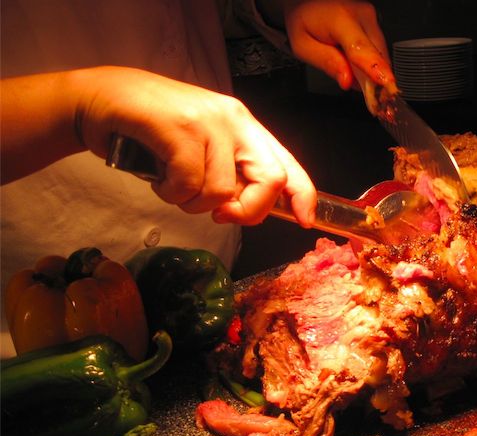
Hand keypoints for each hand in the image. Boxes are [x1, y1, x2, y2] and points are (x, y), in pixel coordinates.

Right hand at [77, 67, 315, 225]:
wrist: (98, 100)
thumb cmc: (149, 133)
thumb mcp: (200, 152)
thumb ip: (229, 175)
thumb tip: (250, 211)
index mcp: (244, 126)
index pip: (287, 163)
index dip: (303, 195)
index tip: (305, 220)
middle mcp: (233, 119)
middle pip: (271, 178)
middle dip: (249, 211)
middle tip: (221, 216)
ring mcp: (207, 121)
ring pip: (223, 191)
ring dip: (193, 203)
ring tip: (172, 184)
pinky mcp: (180, 128)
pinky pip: (188, 184)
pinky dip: (170, 193)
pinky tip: (158, 178)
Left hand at [282, 0, 394, 90]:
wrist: (306, 2)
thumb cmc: (304, 21)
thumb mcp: (303, 46)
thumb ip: (326, 62)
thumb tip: (346, 79)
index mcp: (340, 18)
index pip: (360, 47)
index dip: (373, 67)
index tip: (385, 82)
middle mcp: (361, 14)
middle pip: (376, 56)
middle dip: (368, 77)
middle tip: (347, 81)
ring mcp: (370, 17)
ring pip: (380, 55)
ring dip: (368, 69)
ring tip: (345, 63)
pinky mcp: (374, 21)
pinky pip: (378, 49)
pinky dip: (369, 61)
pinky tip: (352, 58)